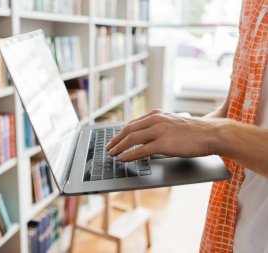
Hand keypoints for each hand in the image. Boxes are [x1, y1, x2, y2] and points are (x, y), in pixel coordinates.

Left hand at [106, 109, 225, 161]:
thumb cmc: (195, 132)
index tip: (114, 139)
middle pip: (128, 129)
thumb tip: (145, 139)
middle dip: (116, 140)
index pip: (133, 123)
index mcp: (157, 115)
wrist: (212, 133)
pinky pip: (140, 150)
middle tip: (108, 148)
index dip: (121, 132)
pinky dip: (129, 155)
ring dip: (118, 147)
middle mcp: (156, 120)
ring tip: (111, 154)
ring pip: (131, 139)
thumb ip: (159, 128)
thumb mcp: (173, 124)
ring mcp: (159, 131)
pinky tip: (122, 159)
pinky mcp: (163, 143)